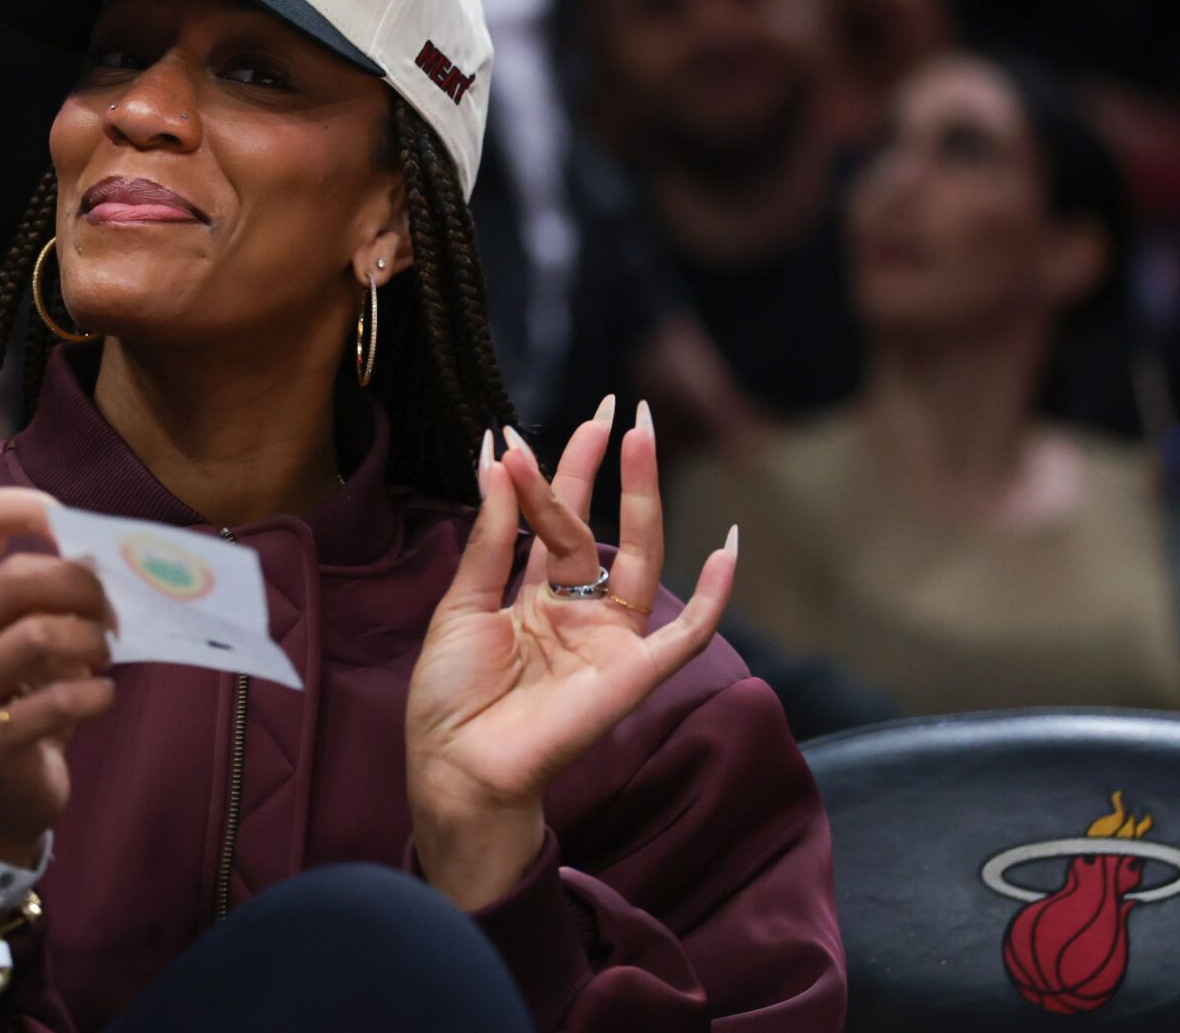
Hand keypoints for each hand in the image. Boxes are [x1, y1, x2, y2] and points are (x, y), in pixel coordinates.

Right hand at [0, 488, 116, 869]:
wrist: (1, 788)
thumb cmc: (28, 691)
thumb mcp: (37, 629)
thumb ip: (59, 587)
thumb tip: (112, 549)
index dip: (31, 507)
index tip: (75, 526)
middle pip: (17, 578)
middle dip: (85, 588)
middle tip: (117, 612)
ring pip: (39, 635)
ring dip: (93, 642)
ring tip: (106, 654)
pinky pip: (56, 702)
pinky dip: (95, 694)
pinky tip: (102, 696)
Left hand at [405, 400, 737, 910]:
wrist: (455, 770)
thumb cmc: (449, 699)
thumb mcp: (460, 603)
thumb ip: (491, 535)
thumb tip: (499, 455)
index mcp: (534, 597)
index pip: (551, 519)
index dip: (547, 473)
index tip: (528, 429)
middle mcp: (577, 611)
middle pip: (598, 525)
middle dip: (604, 467)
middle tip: (614, 408)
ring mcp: (608, 641)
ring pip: (639, 557)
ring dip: (643, 498)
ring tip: (638, 436)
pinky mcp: (631, 676)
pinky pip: (686, 634)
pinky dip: (715, 596)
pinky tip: (730, 547)